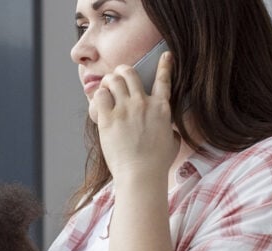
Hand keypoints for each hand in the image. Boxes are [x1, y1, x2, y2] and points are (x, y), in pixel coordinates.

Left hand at [89, 52, 178, 182]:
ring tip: (106, 87)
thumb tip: (169, 130)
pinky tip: (99, 102)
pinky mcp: (108, 118)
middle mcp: (143, 104)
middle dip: (122, 70)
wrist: (141, 175)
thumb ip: (170, 130)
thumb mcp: (172, 143)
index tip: (165, 55)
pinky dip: (99, 96)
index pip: (164, 79)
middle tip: (118, 76)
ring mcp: (125, 110)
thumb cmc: (157, 164)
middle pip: (130, 73)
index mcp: (162, 108)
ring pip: (113, 80)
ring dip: (108, 80)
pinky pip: (100, 96)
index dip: (165, 64)